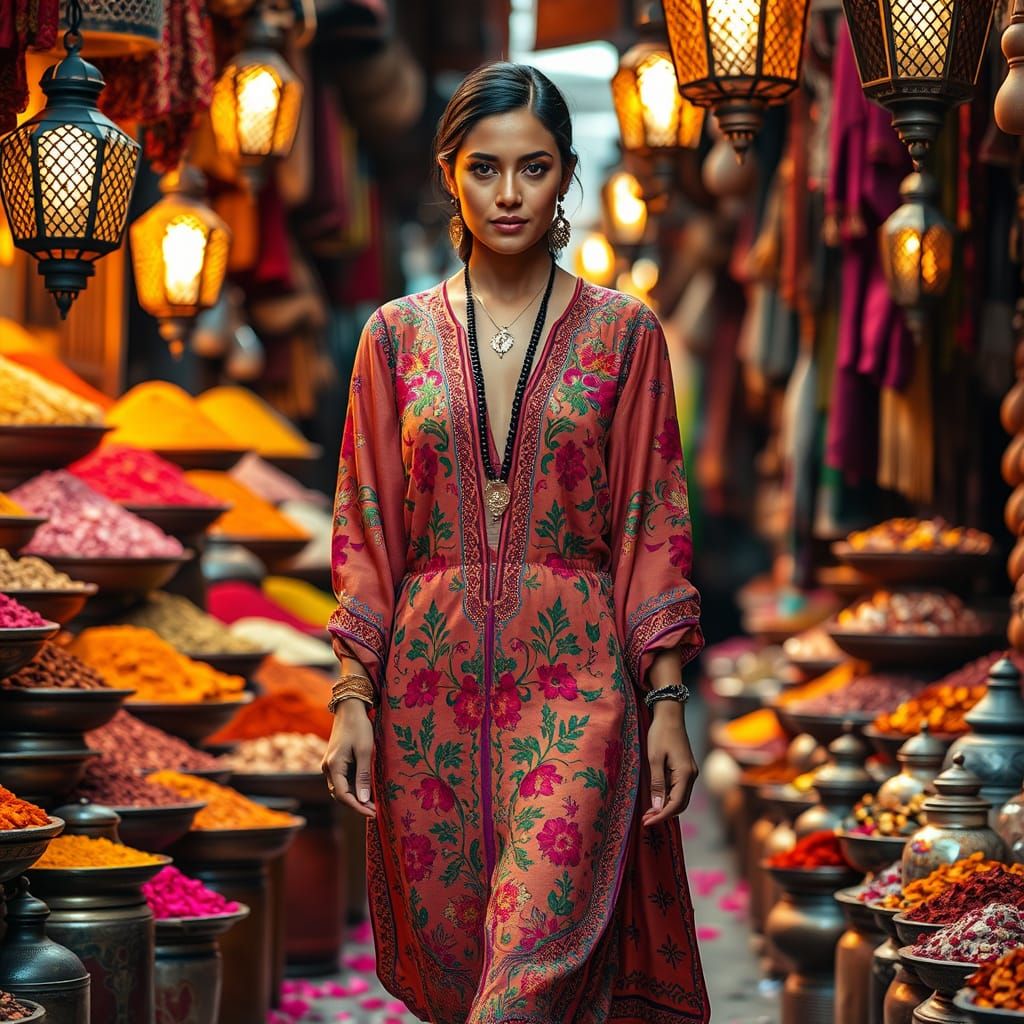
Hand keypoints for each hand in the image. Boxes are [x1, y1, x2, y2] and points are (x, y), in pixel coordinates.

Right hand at [321, 699, 375, 818]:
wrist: (349, 708)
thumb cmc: (359, 727)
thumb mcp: (365, 751)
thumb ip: (363, 776)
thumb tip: (364, 800)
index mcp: (333, 766)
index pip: (343, 795)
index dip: (357, 807)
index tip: (372, 813)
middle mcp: (328, 768)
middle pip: (340, 794)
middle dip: (356, 804)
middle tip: (374, 811)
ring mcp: (330, 764)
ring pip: (340, 788)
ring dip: (354, 797)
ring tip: (372, 803)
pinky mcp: (335, 761)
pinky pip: (342, 780)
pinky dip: (352, 787)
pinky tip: (365, 789)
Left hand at [642, 701, 697, 827]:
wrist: (670, 715)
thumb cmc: (660, 734)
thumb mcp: (654, 759)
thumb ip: (657, 784)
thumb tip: (657, 808)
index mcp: (685, 774)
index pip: (675, 804)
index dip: (661, 816)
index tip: (646, 823)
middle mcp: (692, 776)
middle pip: (680, 805)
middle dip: (664, 814)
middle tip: (645, 819)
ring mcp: (691, 772)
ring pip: (680, 798)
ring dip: (665, 807)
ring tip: (648, 811)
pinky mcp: (686, 769)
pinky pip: (679, 789)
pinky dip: (668, 797)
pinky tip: (656, 798)